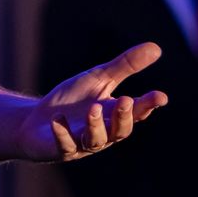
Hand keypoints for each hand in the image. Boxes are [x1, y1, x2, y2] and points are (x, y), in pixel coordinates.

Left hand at [20, 42, 168, 161]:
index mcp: (114, 115)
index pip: (136, 112)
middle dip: (123, 116)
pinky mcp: (60, 148)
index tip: (160, 96)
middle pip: (120, 130)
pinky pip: (64, 145)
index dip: (148, 105)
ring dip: (95, 125)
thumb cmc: (73, 100)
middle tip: (126, 100)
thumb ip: (125, 66)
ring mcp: (82, 143)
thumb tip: (156, 48)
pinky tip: (58, 119)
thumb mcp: (98, 79)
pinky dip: (62, 133)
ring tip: (93, 108)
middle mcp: (103, 132)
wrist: (37, 120)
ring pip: (95, 140)